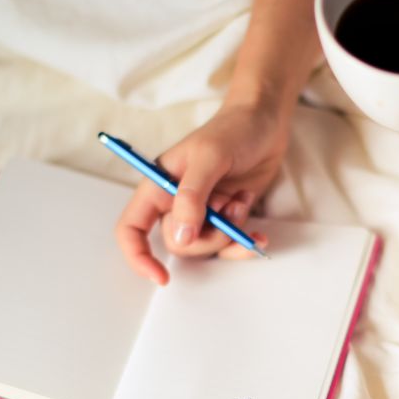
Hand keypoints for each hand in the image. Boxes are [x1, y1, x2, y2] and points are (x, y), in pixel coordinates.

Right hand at [115, 102, 288, 283]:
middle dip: (208, 237)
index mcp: (159, 185)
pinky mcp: (227, 216)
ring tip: (242, 202)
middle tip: (228, 211)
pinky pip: (229, 245)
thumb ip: (193, 196)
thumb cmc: (233, 130)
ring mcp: (203, 211)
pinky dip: (244, 242)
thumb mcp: (210, 157)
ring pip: (206, 246)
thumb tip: (182, 236)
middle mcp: (176, 202)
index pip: (132, 228)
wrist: (267, 122)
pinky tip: (259, 234)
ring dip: (230, 233)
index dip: (138, 255)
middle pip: (178, 243)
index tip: (160, 276)